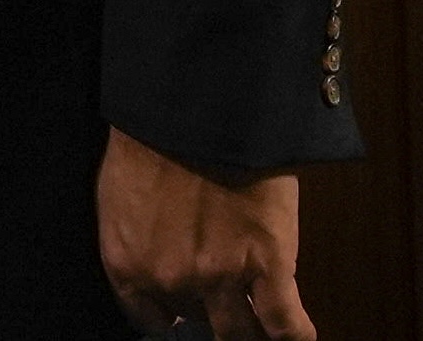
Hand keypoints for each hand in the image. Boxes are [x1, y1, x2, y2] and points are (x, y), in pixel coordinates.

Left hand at [97, 127, 311, 338]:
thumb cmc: (152, 135)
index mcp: (127, 262)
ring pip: (240, 333)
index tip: (181, 310)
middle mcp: (169, 280)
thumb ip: (138, 237)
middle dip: (210, 308)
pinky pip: (286, 324)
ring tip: (262, 328)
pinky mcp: (267, 264)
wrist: (194, 104)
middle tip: (225, 294)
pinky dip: (295, 336)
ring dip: (251, 331)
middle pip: (196, 320)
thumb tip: (157, 256)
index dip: (170, 313)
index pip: (148, 318)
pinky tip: (298, 335)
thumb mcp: (124, 193)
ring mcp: (219, 277)